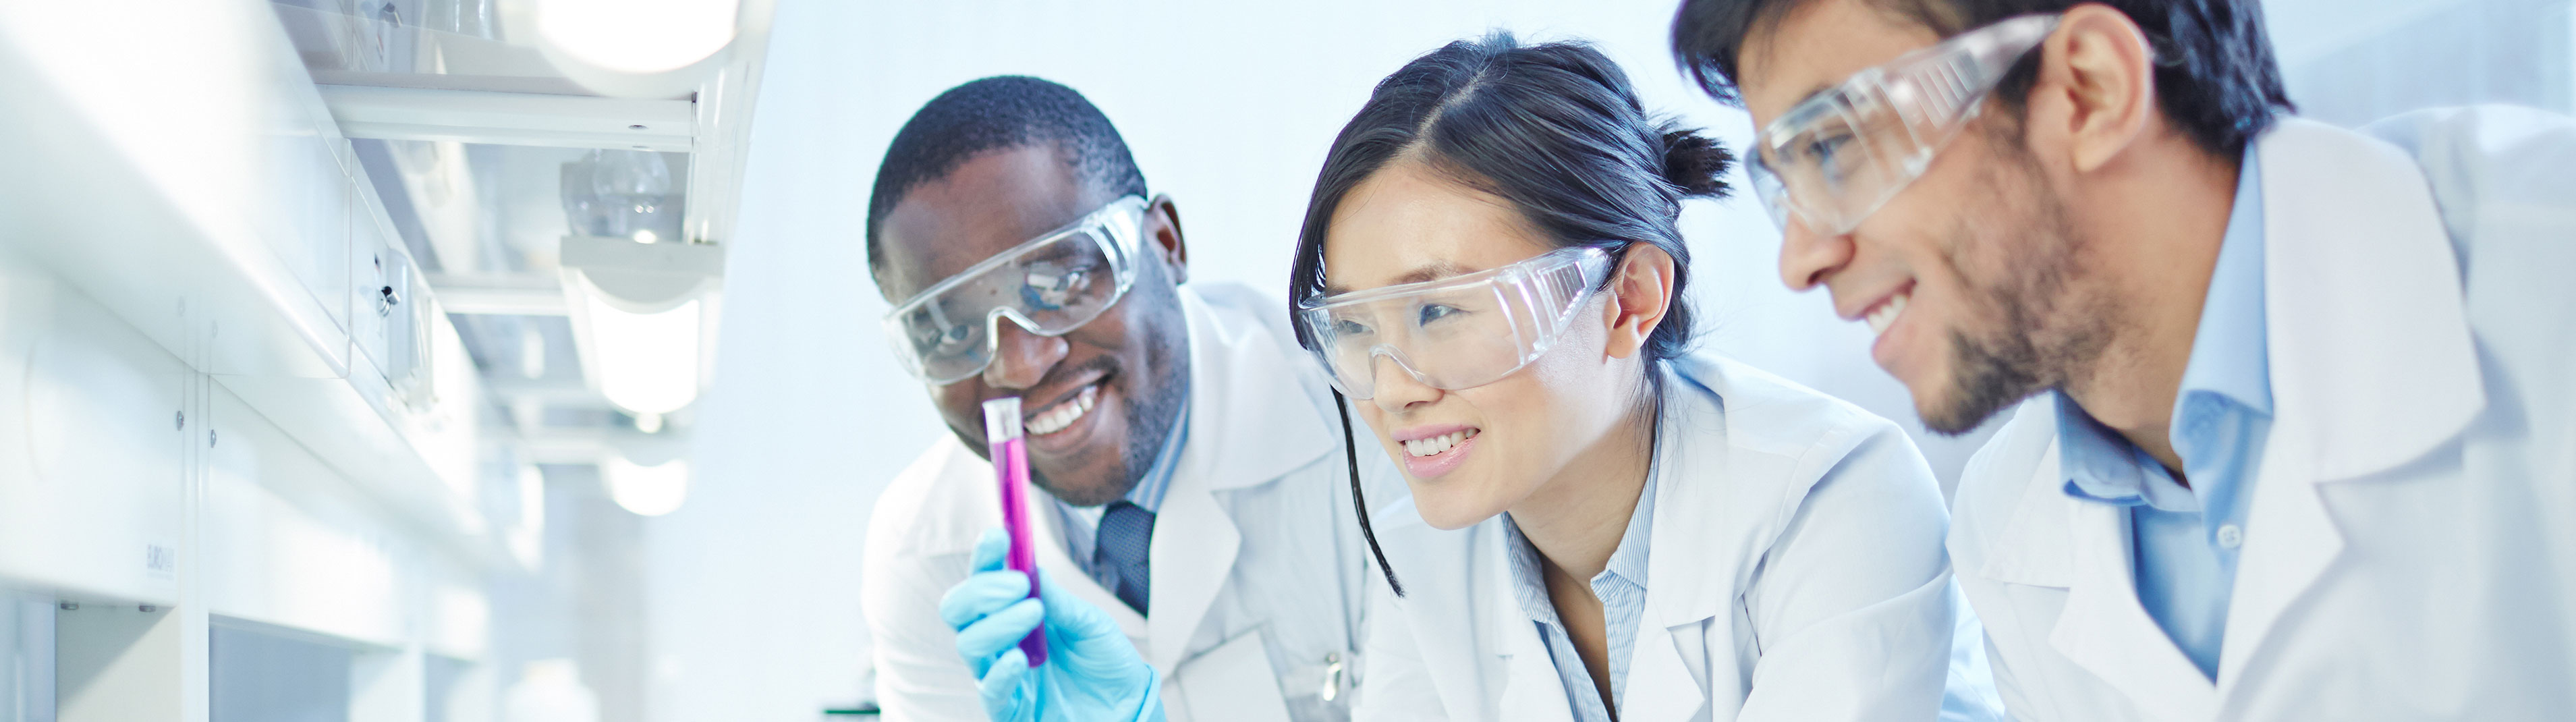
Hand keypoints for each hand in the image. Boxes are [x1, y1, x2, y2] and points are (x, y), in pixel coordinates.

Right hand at [940, 528, 1165, 721]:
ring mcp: (999, 672)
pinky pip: (989, 689)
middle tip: (1020, 584)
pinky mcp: (1008, 707)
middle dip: (981, 590)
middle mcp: (999, 638)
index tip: (999, 536)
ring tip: (1035, 613)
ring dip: (997, 623)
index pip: (984, 577)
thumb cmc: (1105, 660)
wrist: (1126, 706)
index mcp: (1014, 610)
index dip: (986, 555)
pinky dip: (999, 671)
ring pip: (968, 643)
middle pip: (958, 609)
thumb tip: (1030, 567)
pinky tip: (1018, 659)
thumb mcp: (1090, 622)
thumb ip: (1059, 600)